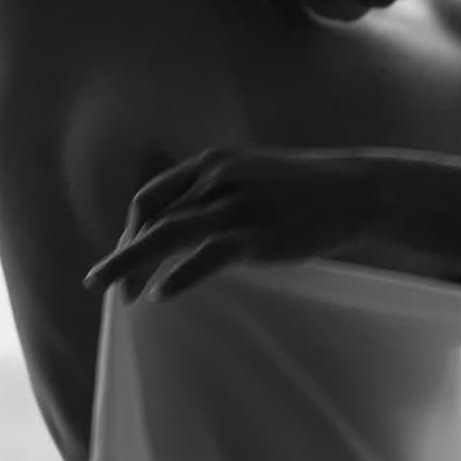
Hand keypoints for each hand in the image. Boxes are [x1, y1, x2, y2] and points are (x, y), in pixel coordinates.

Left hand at [81, 146, 380, 302]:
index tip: (125, 256)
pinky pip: (207, 257)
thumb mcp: (253, 175)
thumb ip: (219, 190)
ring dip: (133, 266)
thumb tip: (191, 221)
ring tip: (116, 296)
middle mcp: (216, 179)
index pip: (151, 197)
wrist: (357, 190)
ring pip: (167, 236)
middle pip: (151, 218)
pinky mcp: (257, 235)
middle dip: (124, 253)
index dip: (130, 228)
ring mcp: (236, 207)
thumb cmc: (307, 189)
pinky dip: (180, 277)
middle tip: (104, 285)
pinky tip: (161, 296)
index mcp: (212, 163)